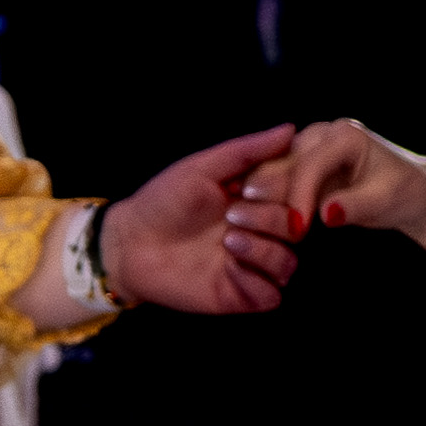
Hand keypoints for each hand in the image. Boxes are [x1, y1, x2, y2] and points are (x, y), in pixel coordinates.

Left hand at [100, 124, 309, 314]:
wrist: (129, 242)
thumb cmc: (163, 201)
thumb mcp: (203, 168)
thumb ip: (247, 151)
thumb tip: (290, 129)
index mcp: (258, 202)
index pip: (295, 196)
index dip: (282, 191)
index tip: (248, 187)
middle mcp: (261, 234)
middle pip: (296, 230)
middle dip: (271, 220)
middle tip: (232, 215)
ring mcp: (251, 266)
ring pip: (288, 265)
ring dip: (265, 252)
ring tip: (229, 240)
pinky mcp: (239, 295)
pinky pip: (270, 296)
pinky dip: (256, 282)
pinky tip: (230, 268)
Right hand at [256, 117, 425, 243]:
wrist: (407, 191)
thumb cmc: (404, 192)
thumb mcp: (387, 200)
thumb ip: (356, 206)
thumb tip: (326, 214)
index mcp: (344, 135)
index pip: (310, 164)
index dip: (299, 197)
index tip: (295, 230)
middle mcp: (319, 135)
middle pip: (281, 165)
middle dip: (269, 198)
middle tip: (255, 229)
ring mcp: (305, 148)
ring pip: (269, 173)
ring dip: (260, 201)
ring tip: (254, 229)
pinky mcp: (297, 165)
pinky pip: (272, 182)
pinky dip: (265, 202)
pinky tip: (258, 223)